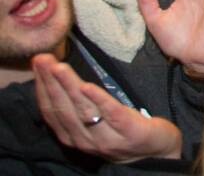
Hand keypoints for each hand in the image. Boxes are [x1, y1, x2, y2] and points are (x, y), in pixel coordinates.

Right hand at [32, 55, 181, 161]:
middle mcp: (86, 139)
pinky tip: (87, 86)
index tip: (38, 64)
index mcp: (74, 135)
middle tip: (43, 59)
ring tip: (59, 68)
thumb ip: (79, 106)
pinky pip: (111, 114)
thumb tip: (61, 77)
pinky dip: (98, 100)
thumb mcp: (96, 121)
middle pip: (63, 109)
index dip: (42, 87)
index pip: (52, 111)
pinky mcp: (130, 132)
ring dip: (69, 87)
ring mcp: (108, 138)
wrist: (158, 151)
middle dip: (50, 82)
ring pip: (83, 110)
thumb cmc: (124, 130)